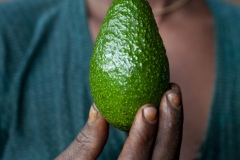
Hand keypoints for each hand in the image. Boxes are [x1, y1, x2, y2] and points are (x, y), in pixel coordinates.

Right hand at [55, 83, 182, 159]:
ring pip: (168, 158)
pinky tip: (164, 111)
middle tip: (171, 92)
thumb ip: (84, 145)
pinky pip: (163, 155)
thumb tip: (99, 108)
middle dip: (170, 125)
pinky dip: (166, 133)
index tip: (147, 107)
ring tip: (171, 95)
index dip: (143, 137)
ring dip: (173, 126)